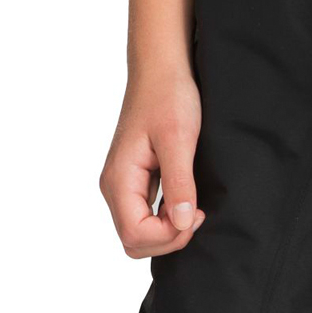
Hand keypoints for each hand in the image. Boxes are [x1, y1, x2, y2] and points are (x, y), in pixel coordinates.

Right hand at [101, 68, 204, 257]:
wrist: (162, 72)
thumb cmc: (169, 98)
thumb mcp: (179, 140)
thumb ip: (179, 182)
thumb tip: (182, 223)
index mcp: (118, 178)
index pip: (134, 233)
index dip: (168, 235)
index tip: (196, 213)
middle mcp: (115, 186)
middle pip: (133, 241)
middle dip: (168, 239)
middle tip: (197, 214)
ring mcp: (123, 185)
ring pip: (138, 233)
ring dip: (168, 232)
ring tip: (193, 207)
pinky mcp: (135, 181)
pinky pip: (145, 216)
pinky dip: (166, 220)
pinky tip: (187, 201)